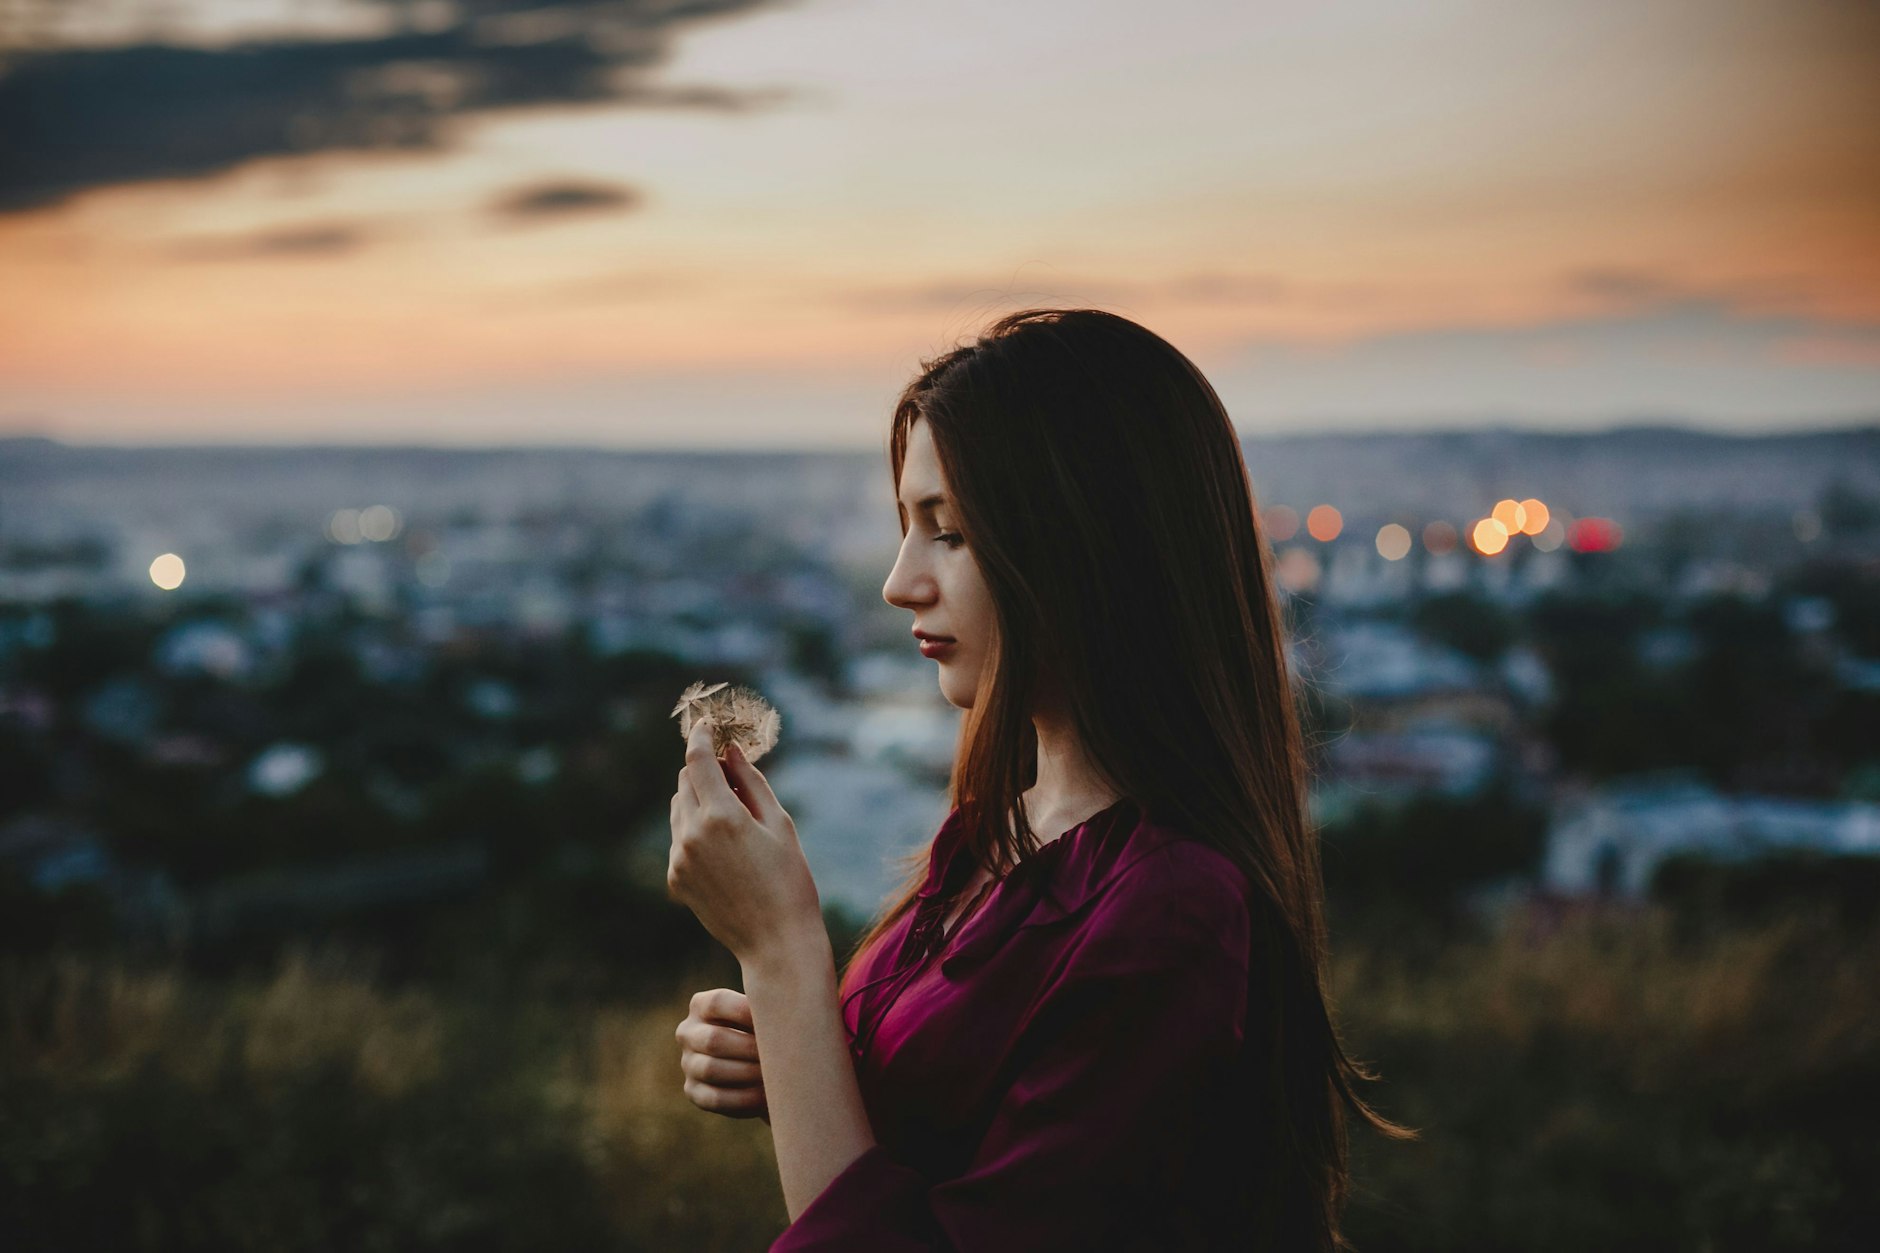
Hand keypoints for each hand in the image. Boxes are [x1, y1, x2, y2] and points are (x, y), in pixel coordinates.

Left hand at [668, 717, 821, 964]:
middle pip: (685, 782)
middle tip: (734, 776)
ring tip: (735, 820)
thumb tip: (732, 751)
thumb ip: (752, 782)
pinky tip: (726, 851)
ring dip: (699, 800)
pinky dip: (695, 830)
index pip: (698, 761)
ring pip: (679, 808)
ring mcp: (679, 858)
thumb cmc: (789, 880)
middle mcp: (692, 835)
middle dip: (705, 772)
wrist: (775, 942)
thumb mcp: (779, 824)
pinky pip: (679, 838)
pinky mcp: (675, 878)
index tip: (707, 725)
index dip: (701, 737)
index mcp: (722, 816)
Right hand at [676, 988, 768, 1123]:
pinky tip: (764, 1095)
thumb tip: (780, 1013)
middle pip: (713, 1040)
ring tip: (774, 1075)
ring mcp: (688, 1063)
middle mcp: (688, 1032)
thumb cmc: (765, 1029)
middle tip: (780, 1054)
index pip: (717, 1003)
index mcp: (702, 1005)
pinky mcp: (694, 1091)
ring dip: (747, 1074)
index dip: (745, 1012)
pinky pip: (714, 1098)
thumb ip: (765, 1009)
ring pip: (711, 1070)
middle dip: (750, 1049)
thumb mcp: (761, 1014)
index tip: (775, 1020)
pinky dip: (743, 1098)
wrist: (759, 1064)